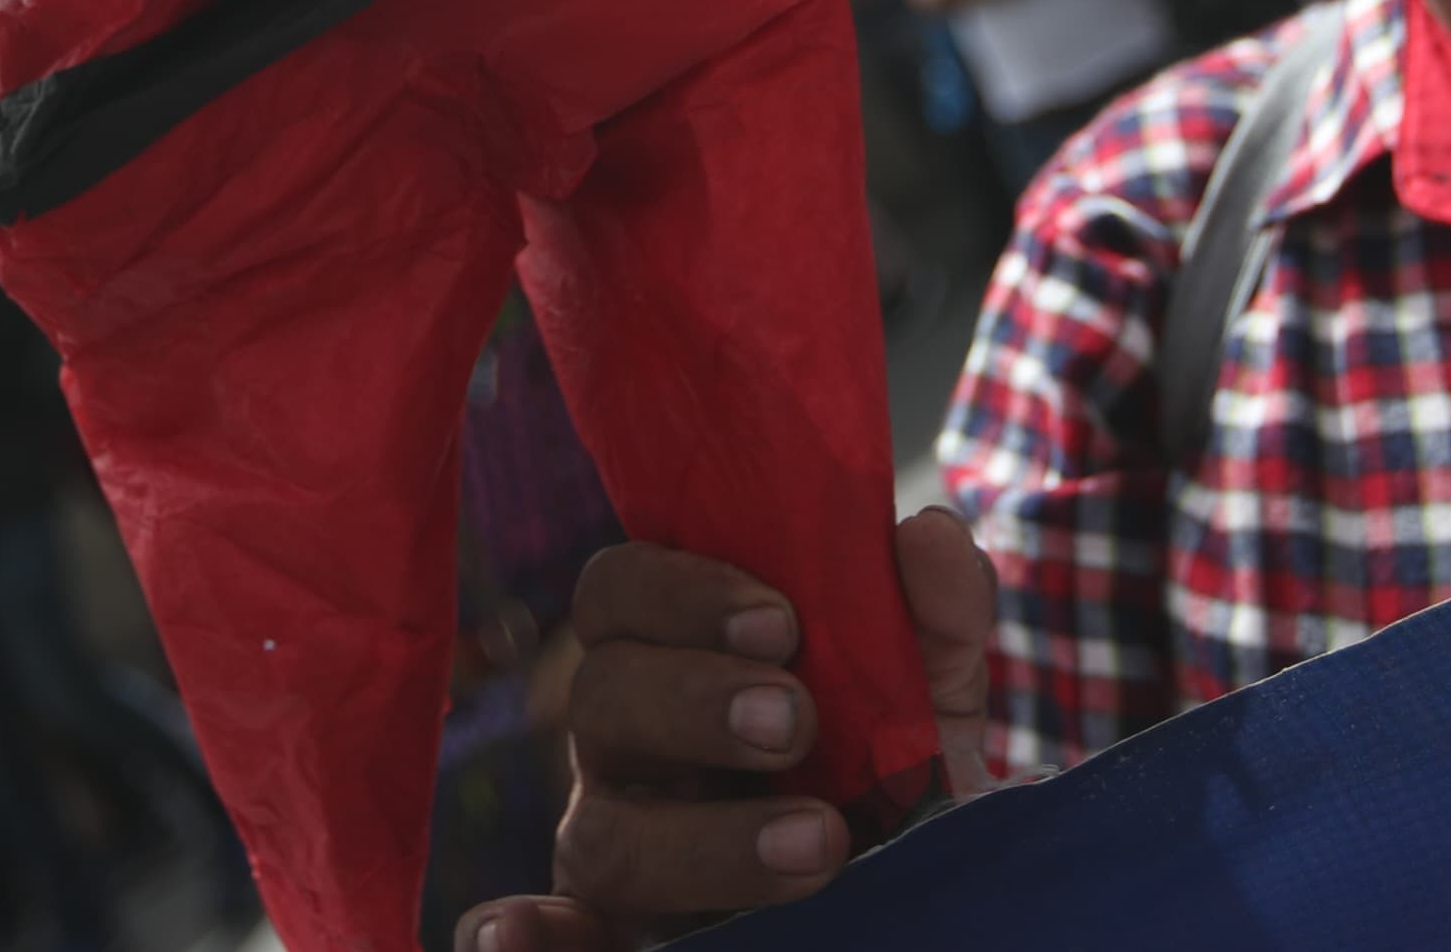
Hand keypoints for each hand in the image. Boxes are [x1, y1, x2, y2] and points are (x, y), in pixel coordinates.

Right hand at [460, 509, 996, 951]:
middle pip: (599, 695)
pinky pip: (555, 937)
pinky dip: (523, 937)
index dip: (684, 594)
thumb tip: (927, 538)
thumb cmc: (893, 786)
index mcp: (673, 662)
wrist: (924, 908)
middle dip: (694, 701)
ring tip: (818, 844)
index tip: (782, 622)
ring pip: (601, 832)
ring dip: (701, 838)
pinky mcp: (615, 937)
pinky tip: (518, 934)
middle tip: (795, 722)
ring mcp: (617, 853)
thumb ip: (932, 621)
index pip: (621, 592)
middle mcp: (627, 753)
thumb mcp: (927, 703)